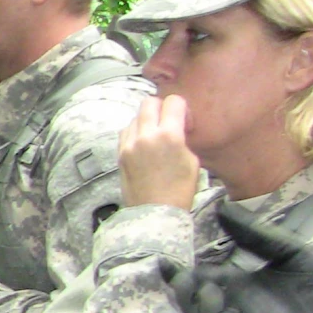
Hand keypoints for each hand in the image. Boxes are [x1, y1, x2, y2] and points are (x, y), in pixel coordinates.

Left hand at [119, 95, 201, 210]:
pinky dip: (135, 131)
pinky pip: (126, 131)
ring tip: (156, 135)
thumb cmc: (180, 189)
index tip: (185, 122)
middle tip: (169, 122)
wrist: (154, 211)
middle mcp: (146, 135)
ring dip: (147, 120)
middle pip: (149, 102)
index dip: (182, 108)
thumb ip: (182, 137)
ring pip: (135, 116)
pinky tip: (144, 143)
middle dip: (161, 107)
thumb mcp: (192, 160)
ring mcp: (129, 144)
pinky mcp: (119, 153)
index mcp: (169, 135)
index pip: (173, 102)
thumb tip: (177, 126)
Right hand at [167, 205, 312, 312]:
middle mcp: (240, 309)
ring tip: (212, 291)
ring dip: (205, 310)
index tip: (165, 262)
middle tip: (182, 278)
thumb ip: (253, 234)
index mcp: (241, 286)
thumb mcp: (286, 249)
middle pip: (199, 306)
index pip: (201, 281)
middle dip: (185, 294)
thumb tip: (220, 207)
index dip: (181, 274)